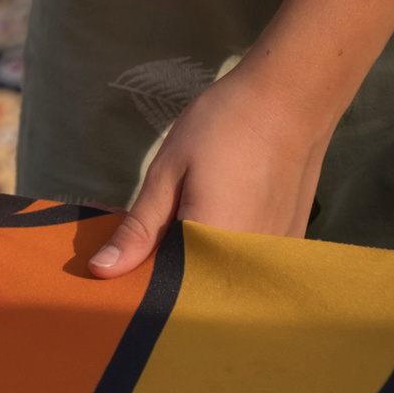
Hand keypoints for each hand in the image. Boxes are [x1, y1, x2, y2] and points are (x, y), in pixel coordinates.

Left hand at [90, 68, 328, 277]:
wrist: (290, 101)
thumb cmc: (223, 129)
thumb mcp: (167, 173)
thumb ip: (139, 229)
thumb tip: (102, 270)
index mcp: (216, 248)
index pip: (167, 291)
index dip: (139, 282)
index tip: (115, 270)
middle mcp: (252, 265)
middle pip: (198, 291)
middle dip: (166, 275)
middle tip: (145, 239)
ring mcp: (278, 259)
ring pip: (223, 279)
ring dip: (195, 266)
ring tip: (180, 225)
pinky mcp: (291, 247)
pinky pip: (247, 266)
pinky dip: (222, 255)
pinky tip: (210, 224)